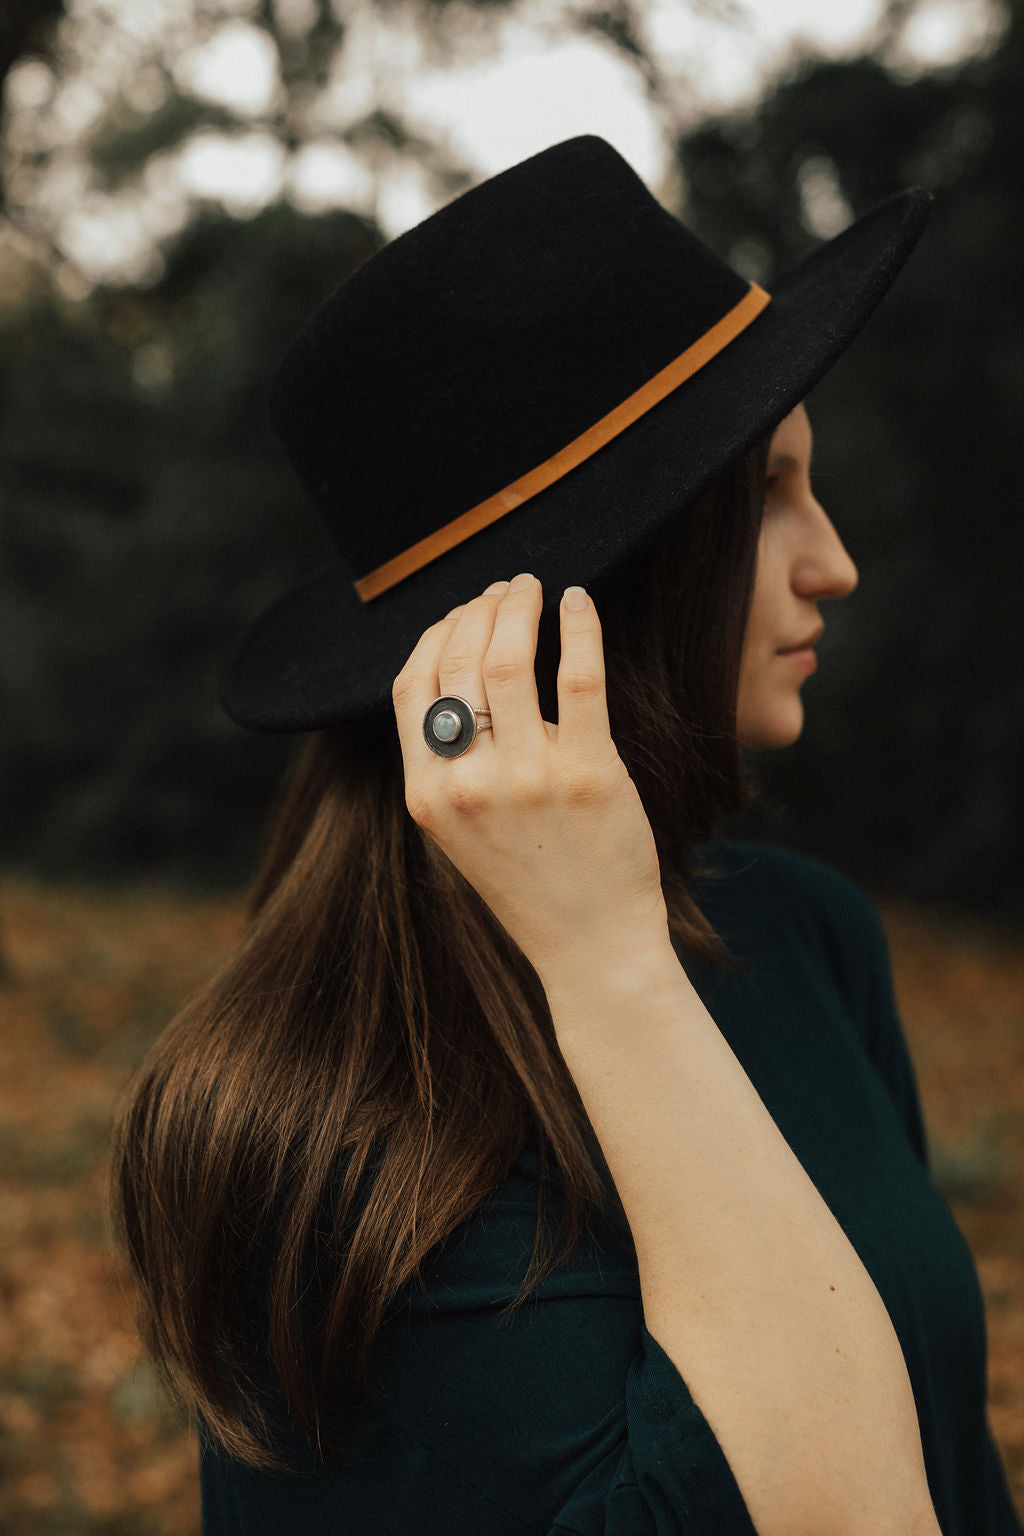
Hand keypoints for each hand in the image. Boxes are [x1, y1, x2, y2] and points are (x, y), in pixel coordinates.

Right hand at [391, 573, 671, 985]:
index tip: (460, 612)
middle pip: (458, 661)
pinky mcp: (589, 771)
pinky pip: (579, 676)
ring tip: (534, 589)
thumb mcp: (461, 832)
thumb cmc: (532, 885)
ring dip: (519, 607)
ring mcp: (528, 776)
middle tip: (506, 589)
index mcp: (427, 794)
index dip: (433, 634)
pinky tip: (578, 602)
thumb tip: (459, 679)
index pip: (410, 685)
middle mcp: (468, 782)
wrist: (591, 947)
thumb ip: (449, 766)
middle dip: (480, 609)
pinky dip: (578, 626)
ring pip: (511, 658)